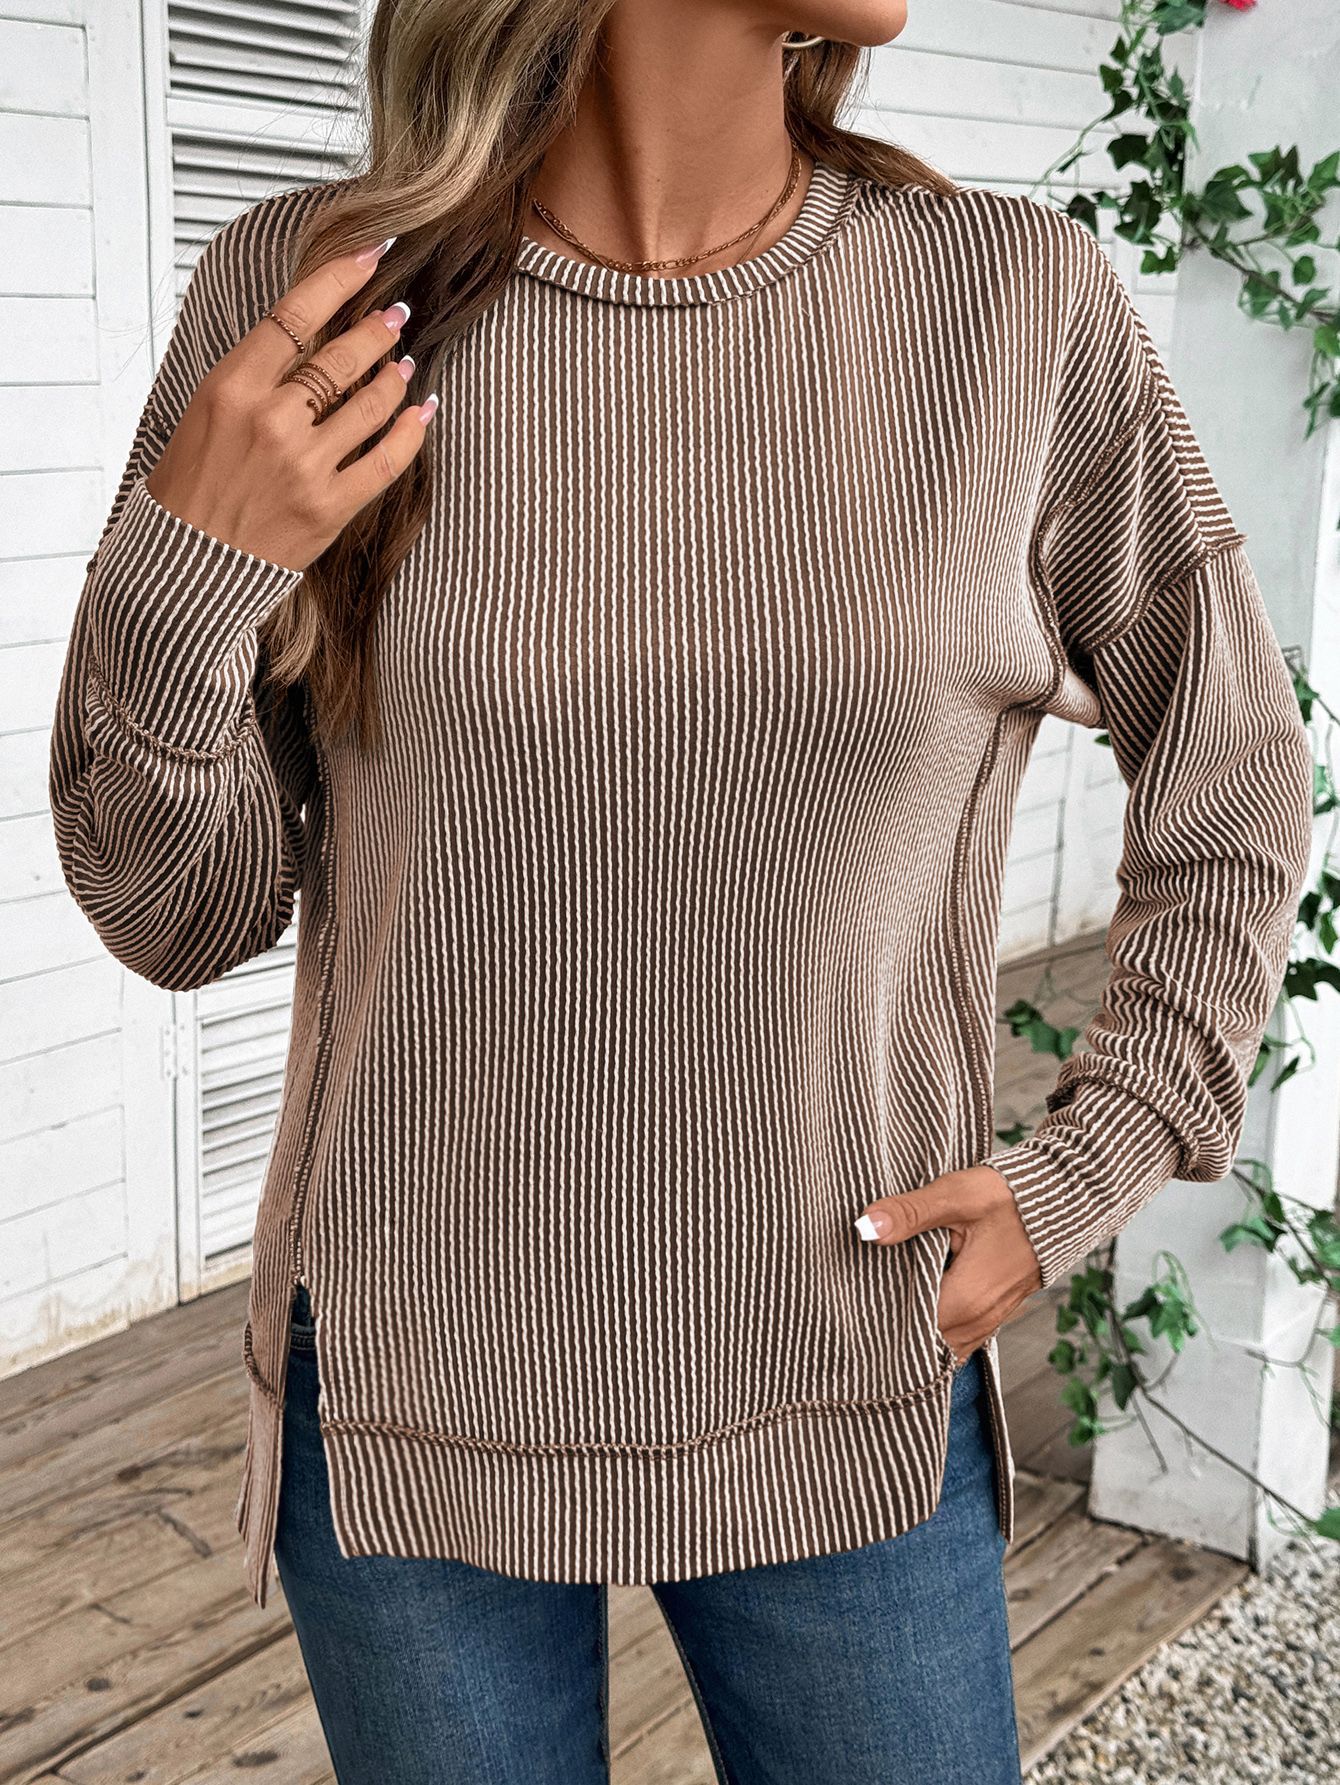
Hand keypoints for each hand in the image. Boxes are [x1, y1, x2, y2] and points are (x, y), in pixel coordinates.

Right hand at [144, 239, 433, 572]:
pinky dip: (412, 432)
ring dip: (396, 377)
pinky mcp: (330, 507)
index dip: (340, 276)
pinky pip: (387, 460)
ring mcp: (304, 465)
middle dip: (379, 330)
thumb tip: (307, 343)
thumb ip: (253, 378)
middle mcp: (271, 421)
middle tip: (396, 317)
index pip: (295, 314)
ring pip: (372, 404)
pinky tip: (422, 412)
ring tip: (404, 366)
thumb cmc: (189, 489)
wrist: (184, 566)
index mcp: (231, 388)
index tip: (371, 255)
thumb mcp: (203, 414)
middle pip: (343, 356)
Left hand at [855, 1166, 1042, 1363]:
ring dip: (918, 1335)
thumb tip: (866, 1227)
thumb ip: (910, 1213)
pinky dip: (939, 1329)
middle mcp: (981, 1319)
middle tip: (859, 1316)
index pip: (909, 1333)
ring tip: (883, 1313)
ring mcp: (993, 1317)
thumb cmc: (1012, 1196)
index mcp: (967, 1299)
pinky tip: (917, 1307)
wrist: (1067, 1197)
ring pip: (945, 1344)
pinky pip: (962, 1334)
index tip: (852, 1313)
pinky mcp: (999, 1308)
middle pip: (926, 1346)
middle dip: (895, 1336)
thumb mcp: (956, 1195)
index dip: (878, 1325)